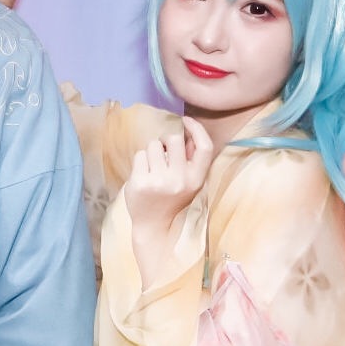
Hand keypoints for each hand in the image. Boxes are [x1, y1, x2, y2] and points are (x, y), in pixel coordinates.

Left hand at [122, 121, 214, 270]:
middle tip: (163, 153)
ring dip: (152, 152)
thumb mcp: (190, 182)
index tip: (186, 121)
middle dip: (166, 141)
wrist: (154, 225)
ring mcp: (158, 181)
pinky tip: (144, 174)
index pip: (205, 147)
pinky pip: (140, 155)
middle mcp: (179, 180)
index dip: (197, 129)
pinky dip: (141, 161)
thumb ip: (191, 159)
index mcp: (196, 179)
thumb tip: (189, 131)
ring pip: (153, 145)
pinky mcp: (140, 182)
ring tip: (153, 167)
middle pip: (174, 139)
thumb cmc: (172, 198)